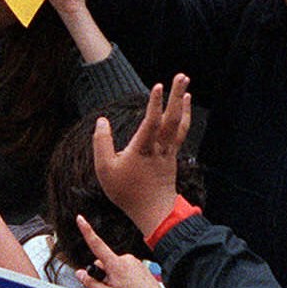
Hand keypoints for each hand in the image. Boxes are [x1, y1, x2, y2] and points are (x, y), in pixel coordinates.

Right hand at [73, 215, 176, 287]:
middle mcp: (127, 259)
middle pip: (104, 262)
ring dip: (113, 278)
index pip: (97, 244)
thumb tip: (81, 273)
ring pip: (115, 267)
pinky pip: (125, 270)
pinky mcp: (141, 267)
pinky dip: (123, 279)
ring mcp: (135, 263)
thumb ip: (90, 283)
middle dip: (102, 275)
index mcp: (116, 264)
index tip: (80, 218)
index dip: (86, 230)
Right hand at [92, 77, 190, 239]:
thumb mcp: (105, 170)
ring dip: (182, 103)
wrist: (152, 212)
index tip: (158, 86)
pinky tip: (183, 105)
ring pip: (178, 123)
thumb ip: (101, 143)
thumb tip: (101, 121)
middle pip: (171, 118)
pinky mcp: (172, 155)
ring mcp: (168, 151)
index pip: (151, 122)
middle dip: (176, 95)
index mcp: (142, 149)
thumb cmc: (126, 191)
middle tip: (181, 75)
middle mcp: (159, 148)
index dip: (155, 104)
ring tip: (185, 84)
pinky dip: (183, 116)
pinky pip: (180, 131)